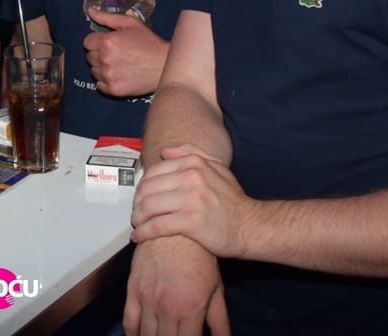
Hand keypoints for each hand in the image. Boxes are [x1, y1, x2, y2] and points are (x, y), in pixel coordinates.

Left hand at [84, 8, 168, 96]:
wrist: (165, 65)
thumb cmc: (149, 42)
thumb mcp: (130, 24)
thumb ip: (107, 17)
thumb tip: (89, 10)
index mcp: (107, 41)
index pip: (87, 42)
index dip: (97, 41)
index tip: (108, 43)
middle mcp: (104, 59)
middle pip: (89, 56)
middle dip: (99, 54)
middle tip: (116, 53)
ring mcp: (108, 76)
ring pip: (94, 71)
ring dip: (102, 67)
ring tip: (119, 64)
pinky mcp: (113, 89)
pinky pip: (99, 85)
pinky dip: (106, 81)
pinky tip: (119, 75)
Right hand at [123, 236, 229, 335]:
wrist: (176, 228)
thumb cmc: (198, 255)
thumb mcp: (216, 288)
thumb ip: (219, 319)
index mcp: (191, 309)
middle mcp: (167, 307)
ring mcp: (148, 298)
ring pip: (146, 334)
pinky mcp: (133, 288)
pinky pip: (129, 320)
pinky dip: (132, 333)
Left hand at [130, 144, 256, 258]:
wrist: (251, 226)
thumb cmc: (232, 200)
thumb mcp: (217, 168)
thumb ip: (192, 153)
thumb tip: (165, 152)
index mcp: (194, 163)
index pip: (153, 172)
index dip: (141, 186)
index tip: (140, 197)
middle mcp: (191, 178)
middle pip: (147, 189)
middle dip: (136, 203)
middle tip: (136, 213)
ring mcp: (191, 200)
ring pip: (148, 206)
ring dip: (137, 218)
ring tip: (137, 224)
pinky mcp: (191, 222)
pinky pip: (157, 226)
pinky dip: (143, 232)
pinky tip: (139, 236)